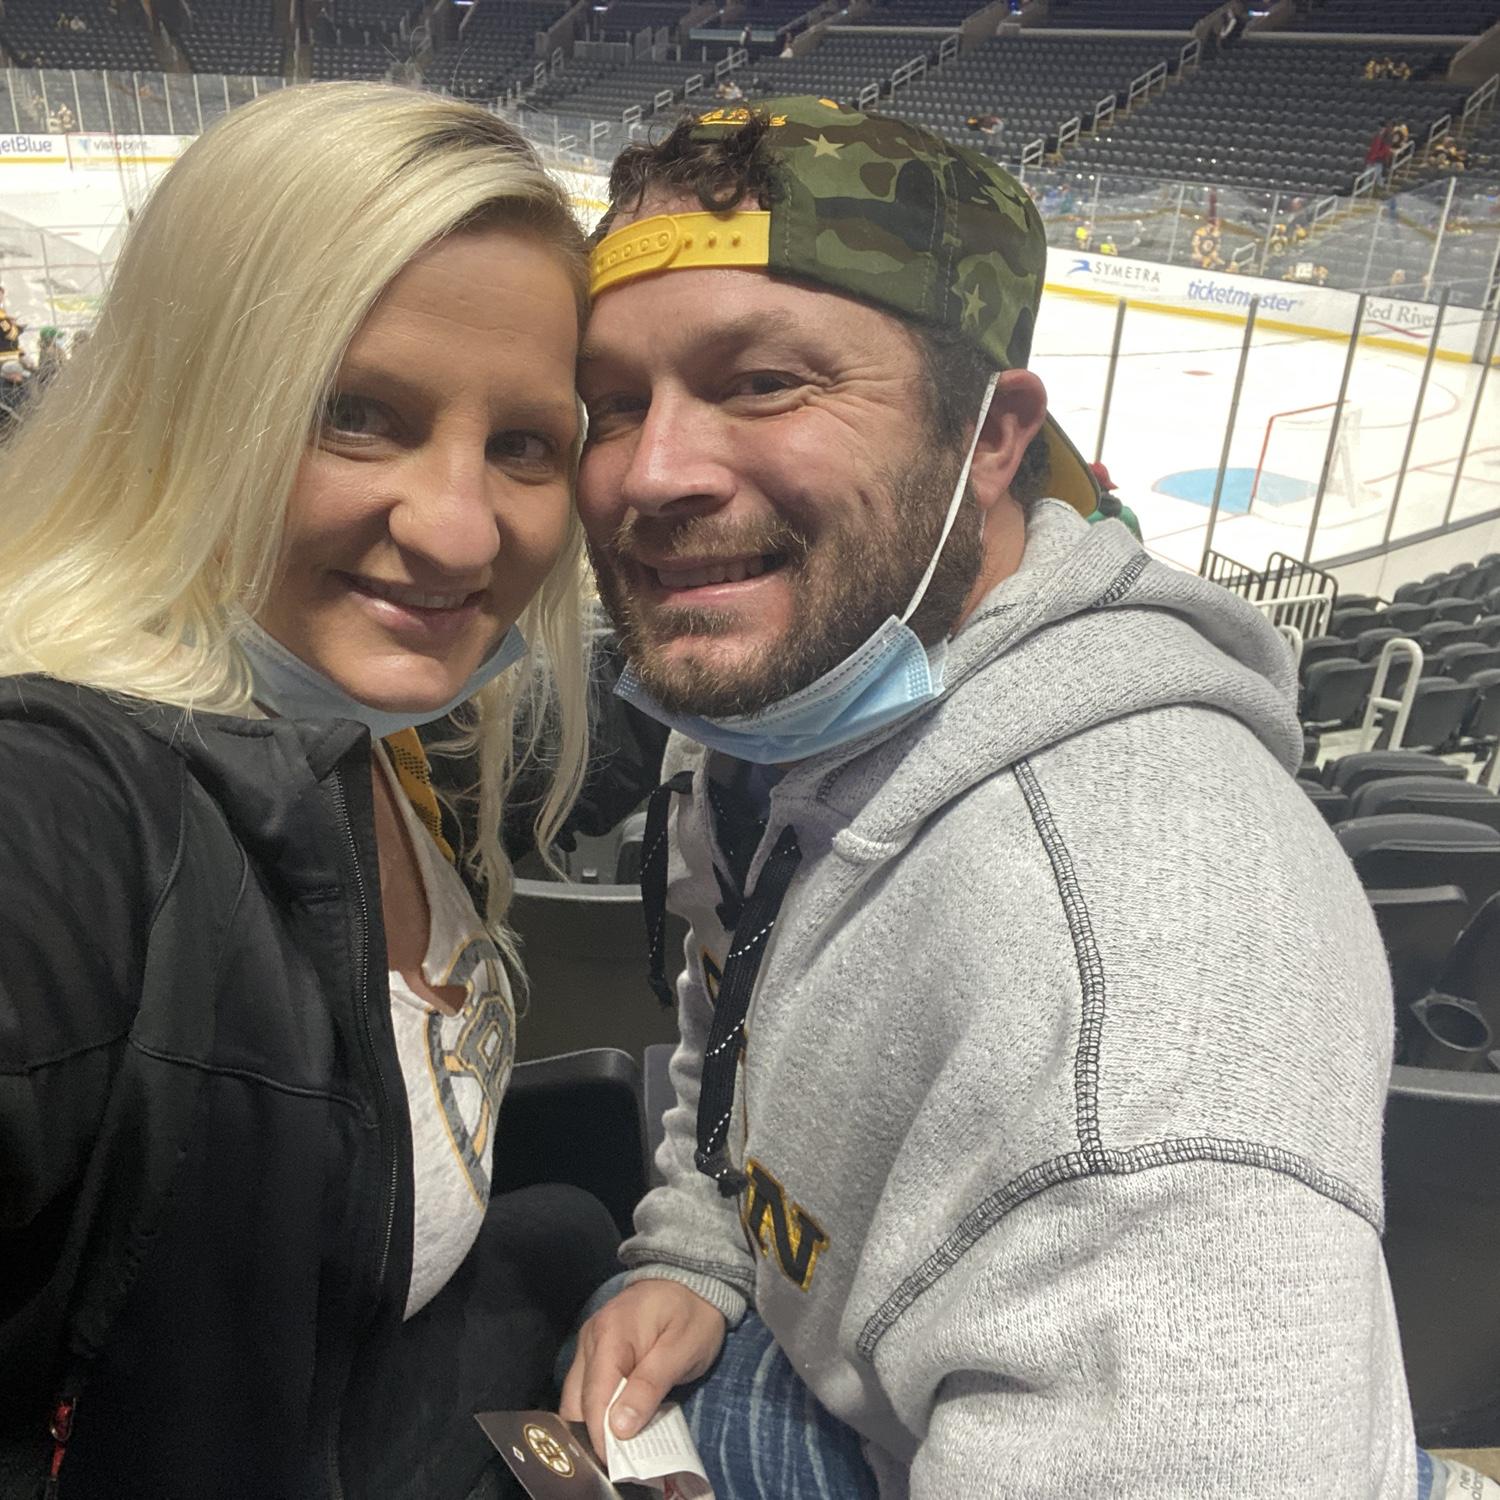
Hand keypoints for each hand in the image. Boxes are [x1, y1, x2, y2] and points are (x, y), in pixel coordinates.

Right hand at [559, 1278, 725, 1458]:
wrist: (692, 1280)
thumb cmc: (692, 1314)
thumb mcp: (682, 1349)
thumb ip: (650, 1385)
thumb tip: (619, 1428)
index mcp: (611, 1334)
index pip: (594, 1396)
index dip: (600, 1435)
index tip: (616, 1464)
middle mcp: (591, 1337)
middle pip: (577, 1399)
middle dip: (593, 1434)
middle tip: (620, 1461)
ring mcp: (590, 1342)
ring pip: (577, 1396)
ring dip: (593, 1423)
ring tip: (619, 1449)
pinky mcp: (595, 1350)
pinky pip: (587, 1386)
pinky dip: (597, 1409)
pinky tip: (615, 1425)